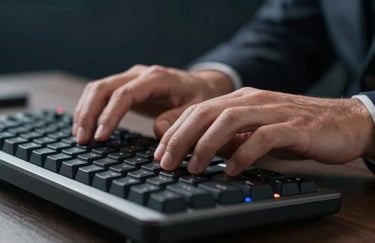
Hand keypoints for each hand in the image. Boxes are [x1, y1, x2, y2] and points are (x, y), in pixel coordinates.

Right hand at [73, 65, 232, 143]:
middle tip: (83, 140)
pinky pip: (101, 94)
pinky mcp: (126, 87)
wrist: (202, 85)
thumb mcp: (198, 108)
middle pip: (103, 87)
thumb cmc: (200, 97)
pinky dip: (90, 109)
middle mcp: (139, 74)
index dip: (110, 115)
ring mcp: (130, 78)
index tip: (101, 136)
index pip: (125, 94)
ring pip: (97, 88)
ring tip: (79, 136)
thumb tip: (157, 129)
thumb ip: (179, 119)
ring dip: (84, 111)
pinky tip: (85, 126)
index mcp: (157, 78)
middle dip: (89, 113)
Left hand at [154, 87, 374, 175]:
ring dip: (206, 145)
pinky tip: (232, 170)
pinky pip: (263, 138)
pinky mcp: (293, 127)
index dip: (175, 131)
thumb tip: (204, 150)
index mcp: (241, 99)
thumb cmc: (295, 127)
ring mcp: (273, 111)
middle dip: (181, 138)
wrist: (342, 122)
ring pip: (229, 120)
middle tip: (166, 163)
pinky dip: (244, 154)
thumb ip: (232, 137)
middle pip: (206, 112)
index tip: (160, 153)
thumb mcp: (256, 130)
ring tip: (193, 168)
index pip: (198, 110)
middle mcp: (253, 100)